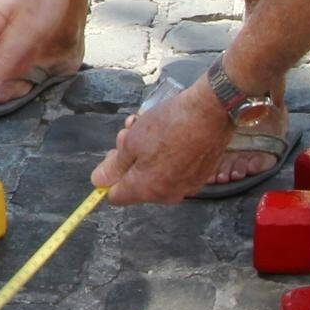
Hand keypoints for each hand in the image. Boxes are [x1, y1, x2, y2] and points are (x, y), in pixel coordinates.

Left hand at [92, 81, 235, 203]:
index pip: (115, 196)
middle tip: (131, 132)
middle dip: (129, 160)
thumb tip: (99, 183)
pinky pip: (174, 172)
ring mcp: (186, 188)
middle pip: (136, 184)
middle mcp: (166, 196)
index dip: (110, 176)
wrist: (210, 113)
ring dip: (147, 154)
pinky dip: (168, 157)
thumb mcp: (132, 142)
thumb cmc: (168, 125)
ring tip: (149, 127)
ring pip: (155, 175)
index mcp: (146, 190)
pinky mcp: (200, 177)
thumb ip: (114, 167)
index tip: (115, 155)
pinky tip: (169, 134)